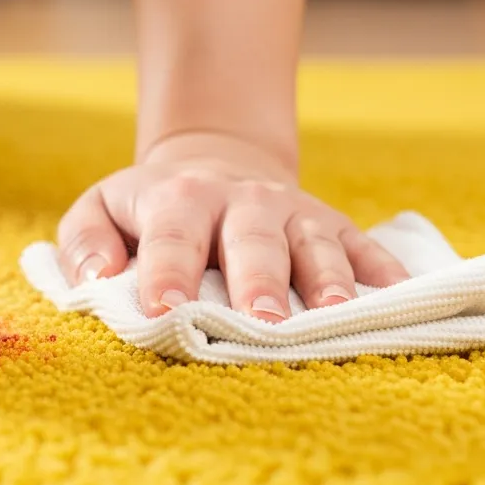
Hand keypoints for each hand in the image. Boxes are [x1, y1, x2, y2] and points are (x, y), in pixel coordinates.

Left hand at [57, 132, 409, 321]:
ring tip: (335, 313)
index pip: (171, 236)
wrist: (214, 165)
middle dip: (257, 279)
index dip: (167, 272)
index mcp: (178, 199)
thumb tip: (96, 277)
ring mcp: (293, 213)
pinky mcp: (333, 225)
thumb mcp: (102, 210)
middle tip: (260, 319)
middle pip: (251, 239)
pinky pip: (364, 247)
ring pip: (313, 242)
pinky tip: (400, 296)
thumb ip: (84, 242)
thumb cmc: (149, 211)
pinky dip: (384, 272)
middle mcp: (241, 201)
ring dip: (326, 278)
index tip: (162, 310)